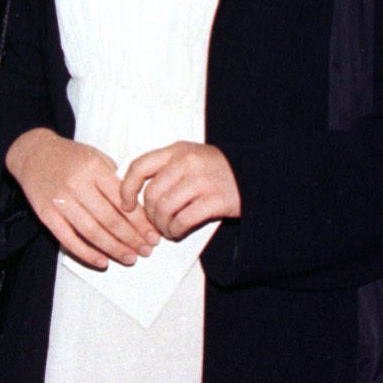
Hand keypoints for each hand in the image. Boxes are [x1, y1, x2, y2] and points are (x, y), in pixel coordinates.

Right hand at [6, 129, 158, 269]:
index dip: (140, 222)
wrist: (34, 154)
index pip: (122, 201)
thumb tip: (138, 211)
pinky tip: (102, 261)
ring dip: (114, 248)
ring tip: (130, 258)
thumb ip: (115, 181)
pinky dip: (86, 253)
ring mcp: (60, 201)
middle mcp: (77, 184)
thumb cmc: (69, 156)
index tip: (153, 235)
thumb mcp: (97, 158)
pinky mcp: (46, 214)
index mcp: (93, 169)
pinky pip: (68, 239)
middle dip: (131, 238)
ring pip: (91, 231)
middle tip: (146, 250)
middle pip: (109, 219)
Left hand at [121, 142, 240, 240]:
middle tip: (155, 223)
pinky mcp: (215, 200)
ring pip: (164, 209)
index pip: (139, 167)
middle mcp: (187, 163)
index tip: (126, 205)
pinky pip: (182, 221)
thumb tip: (134, 189)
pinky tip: (177, 232)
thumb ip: (166, 167)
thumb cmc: (218, 170)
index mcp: (177, 150)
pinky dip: (175, 231)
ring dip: (162, 225)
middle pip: (151, 194)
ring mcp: (202, 181)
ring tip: (167, 229)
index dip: (127, 189)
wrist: (256, 176)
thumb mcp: (191, 157)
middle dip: (149, 215)